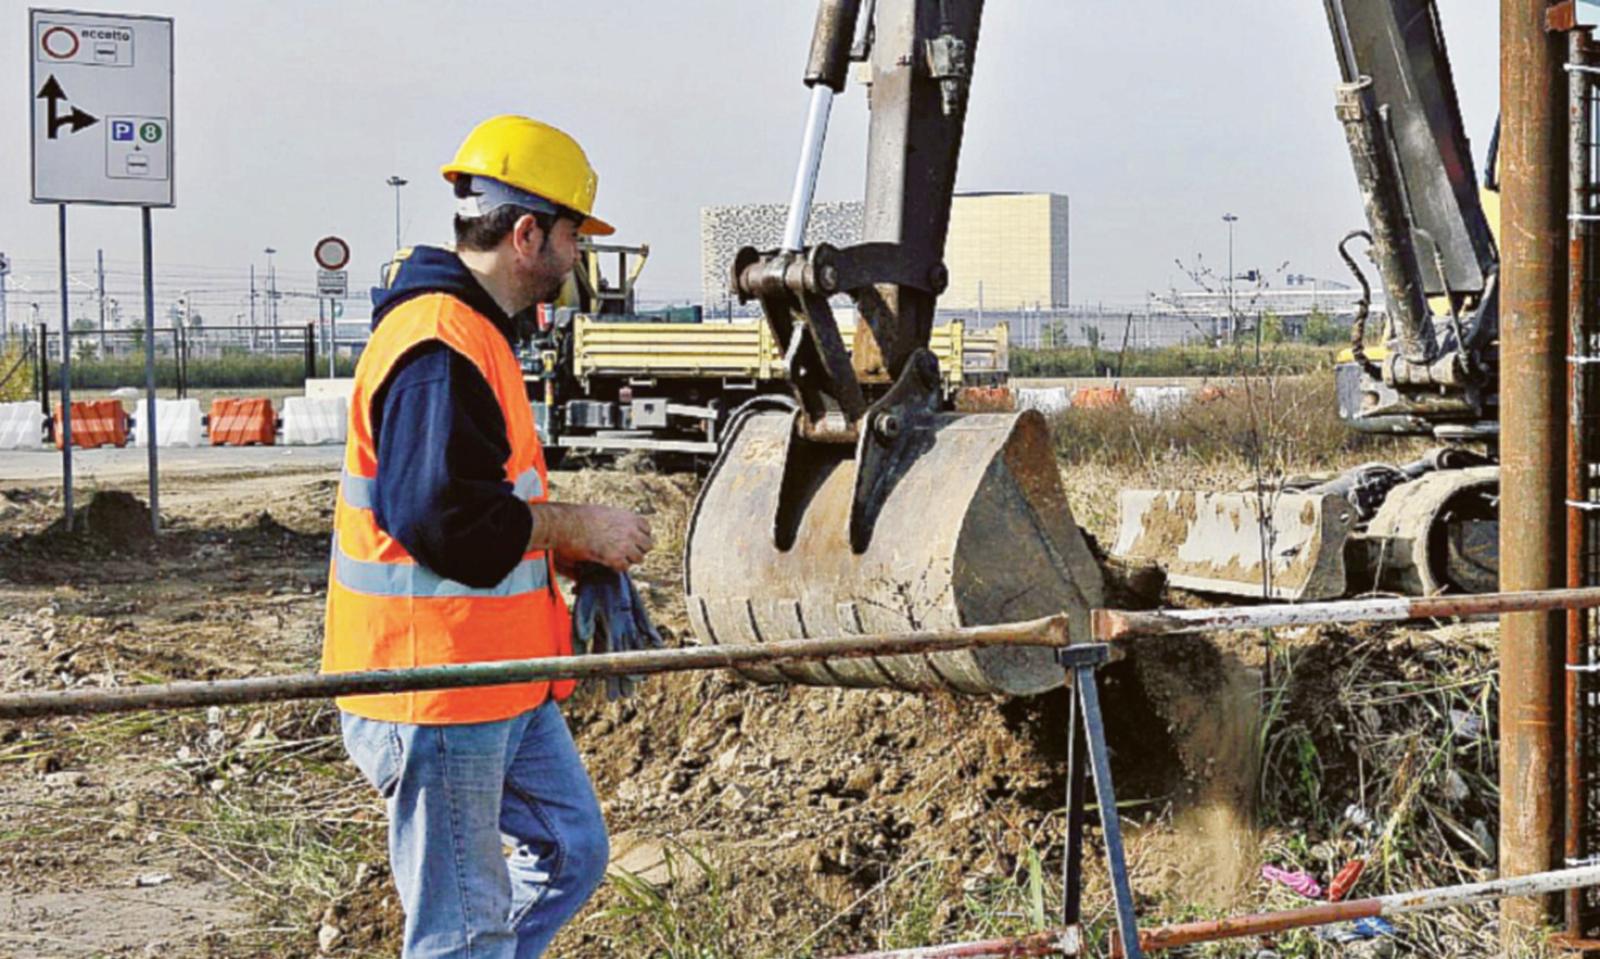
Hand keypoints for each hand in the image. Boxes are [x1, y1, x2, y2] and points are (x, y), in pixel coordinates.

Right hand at [530, 503, 652, 571]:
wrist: (567, 524)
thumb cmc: (580, 517)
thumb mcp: (603, 512)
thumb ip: (615, 521)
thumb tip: (615, 526)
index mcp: (629, 517)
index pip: (647, 529)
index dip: (639, 536)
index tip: (631, 541)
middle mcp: (631, 530)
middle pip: (647, 545)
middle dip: (637, 549)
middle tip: (624, 553)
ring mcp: (625, 545)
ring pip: (639, 558)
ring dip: (628, 560)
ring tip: (615, 559)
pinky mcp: (615, 558)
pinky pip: (625, 568)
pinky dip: (617, 568)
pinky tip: (607, 564)